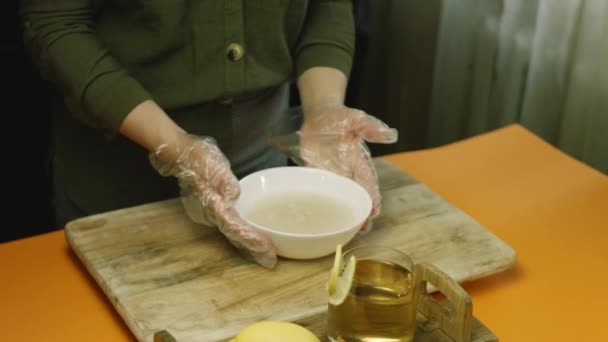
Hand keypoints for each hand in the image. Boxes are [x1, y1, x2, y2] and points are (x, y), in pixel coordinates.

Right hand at [149, 134, 276, 267]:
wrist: (179, 155)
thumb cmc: (197, 157)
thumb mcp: (211, 163)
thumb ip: (223, 179)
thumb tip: (234, 195)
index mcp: (213, 203)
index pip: (234, 226)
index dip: (250, 238)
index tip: (266, 247)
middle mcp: (212, 213)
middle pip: (234, 235)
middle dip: (252, 248)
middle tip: (270, 260)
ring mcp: (212, 212)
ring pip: (232, 233)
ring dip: (249, 244)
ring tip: (266, 255)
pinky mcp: (214, 209)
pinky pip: (231, 225)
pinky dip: (242, 234)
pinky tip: (253, 238)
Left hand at [298, 105, 397, 231]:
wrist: (319, 114)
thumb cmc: (340, 116)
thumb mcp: (356, 118)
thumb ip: (370, 127)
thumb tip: (391, 134)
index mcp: (358, 160)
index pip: (368, 182)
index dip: (373, 197)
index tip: (374, 211)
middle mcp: (347, 170)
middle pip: (356, 195)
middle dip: (362, 212)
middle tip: (364, 229)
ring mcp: (331, 173)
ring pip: (340, 197)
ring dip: (344, 212)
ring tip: (347, 230)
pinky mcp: (316, 172)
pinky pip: (319, 189)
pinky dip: (321, 201)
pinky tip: (321, 215)